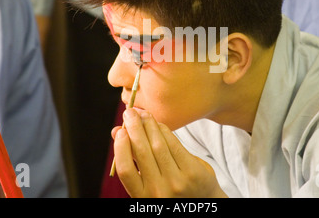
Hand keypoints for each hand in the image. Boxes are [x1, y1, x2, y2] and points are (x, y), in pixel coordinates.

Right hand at [111, 108, 227, 197]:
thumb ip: (133, 161)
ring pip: (159, 146)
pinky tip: (158, 123)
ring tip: (143, 113)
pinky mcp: (193, 172)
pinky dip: (165, 131)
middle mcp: (158, 191)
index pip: (125, 169)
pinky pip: (175, 145)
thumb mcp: (148, 184)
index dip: (120, 147)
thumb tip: (117, 131)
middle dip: (135, 128)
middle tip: (129, 112)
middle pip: (142, 152)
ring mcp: (177, 182)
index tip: (120, 130)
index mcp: (142, 197)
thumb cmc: (169, 191)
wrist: (201, 205)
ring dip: (149, 125)